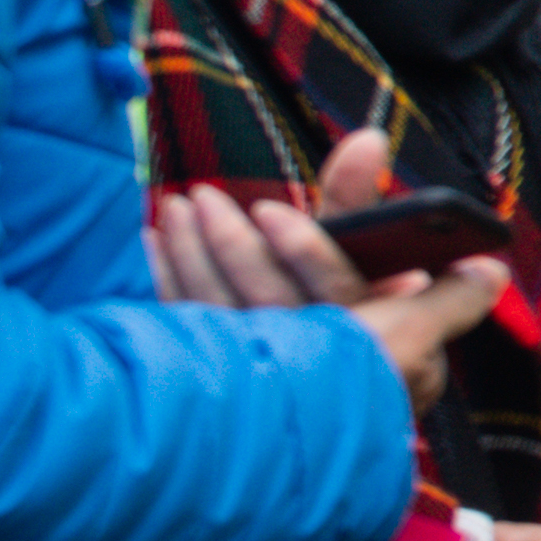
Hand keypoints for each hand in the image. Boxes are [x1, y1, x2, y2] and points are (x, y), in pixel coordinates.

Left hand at [142, 130, 499, 410]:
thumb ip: (367, 202)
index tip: (269, 212)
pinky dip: (169, 280)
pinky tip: (156, 243)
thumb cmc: (375, 322)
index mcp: (379, 328)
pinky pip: (192, 325)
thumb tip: (365, 139)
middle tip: (201, 197)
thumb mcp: (384, 258)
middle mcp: (325, 356)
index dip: (304, 250)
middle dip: (230, 245)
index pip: (340, 289)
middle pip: (269, 298)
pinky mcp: (227, 372)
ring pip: (223, 313)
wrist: (342, 401)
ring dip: (191, 257)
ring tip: (173, 210)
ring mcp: (273, 372)